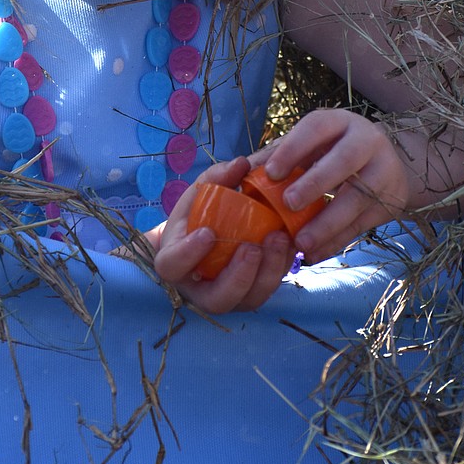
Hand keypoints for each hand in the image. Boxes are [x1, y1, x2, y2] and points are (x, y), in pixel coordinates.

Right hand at [151, 157, 293, 312]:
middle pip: (217, 298)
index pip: (173, 265)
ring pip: (248, 300)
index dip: (188, 253)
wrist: (203, 239)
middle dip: (238, 275)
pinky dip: (281, 267)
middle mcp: (199, 290)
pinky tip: (291, 243)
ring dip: (267, 272)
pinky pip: (268, 289)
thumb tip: (242, 164)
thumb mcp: (198, 195)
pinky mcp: (252, 295)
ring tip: (280, 239)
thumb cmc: (196, 216)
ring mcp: (229, 298)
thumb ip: (216, 179)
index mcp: (174, 264)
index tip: (207, 233)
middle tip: (252, 247)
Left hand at [249, 109, 410, 262]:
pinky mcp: (391, 201)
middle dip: (316, 183)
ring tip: (300, 241)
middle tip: (289, 204)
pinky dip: (337, 241)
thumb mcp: (310, 144)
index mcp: (339, 123)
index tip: (271, 173)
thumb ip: (277, 156)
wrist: (387, 162)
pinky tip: (314, 253)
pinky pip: (363, 224)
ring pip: (359, 198)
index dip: (293, 149)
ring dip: (328, 222)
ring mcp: (384, 171)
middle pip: (345, 160)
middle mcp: (367, 141)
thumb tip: (238, 172)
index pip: (316, 129)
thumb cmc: (333, 151)